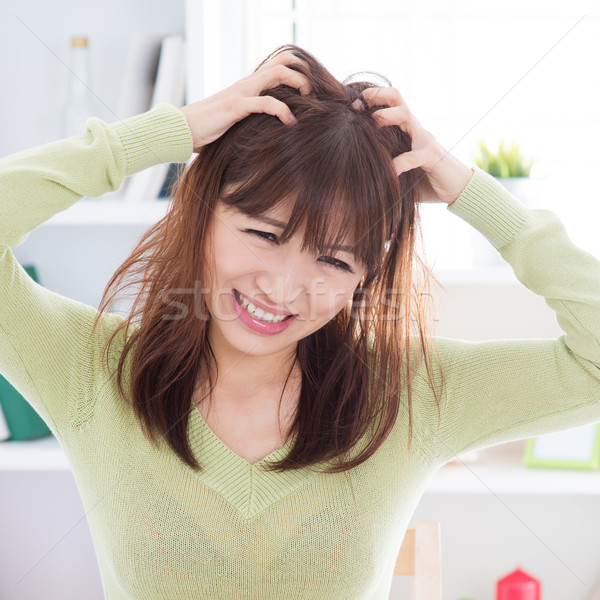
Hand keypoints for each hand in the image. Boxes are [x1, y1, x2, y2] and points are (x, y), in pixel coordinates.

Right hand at [179, 51, 311, 152]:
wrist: (183, 130)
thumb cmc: (210, 129)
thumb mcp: (238, 121)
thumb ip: (254, 117)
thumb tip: (275, 129)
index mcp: (249, 85)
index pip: (278, 65)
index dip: (299, 73)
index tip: (311, 94)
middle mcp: (247, 83)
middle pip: (283, 62)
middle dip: (304, 74)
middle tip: (314, 95)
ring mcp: (242, 92)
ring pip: (277, 74)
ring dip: (299, 84)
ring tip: (309, 102)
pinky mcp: (236, 107)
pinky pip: (265, 102)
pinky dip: (283, 111)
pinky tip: (290, 123)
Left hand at [353, 87, 472, 204]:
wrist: (458, 190)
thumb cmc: (425, 181)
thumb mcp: (398, 171)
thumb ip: (381, 169)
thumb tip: (354, 179)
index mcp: (406, 129)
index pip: (389, 102)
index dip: (371, 99)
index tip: (352, 107)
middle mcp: (415, 129)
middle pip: (397, 98)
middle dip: (377, 96)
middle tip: (358, 105)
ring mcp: (424, 140)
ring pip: (406, 116)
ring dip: (386, 116)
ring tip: (372, 123)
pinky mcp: (432, 157)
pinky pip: (413, 156)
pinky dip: (399, 163)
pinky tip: (389, 172)